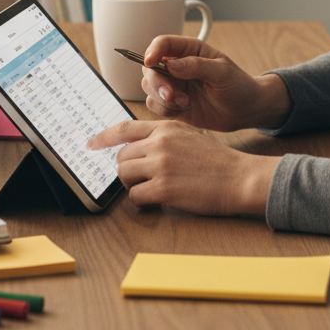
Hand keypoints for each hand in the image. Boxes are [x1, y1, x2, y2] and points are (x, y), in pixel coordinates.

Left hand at [89, 119, 278, 215]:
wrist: (238, 177)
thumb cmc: (216, 161)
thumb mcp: (188, 137)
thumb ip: (163, 138)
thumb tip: (137, 148)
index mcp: (166, 128)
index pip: (125, 128)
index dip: (104, 137)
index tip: (91, 144)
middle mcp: (159, 143)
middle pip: (122, 157)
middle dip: (127, 170)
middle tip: (141, 180)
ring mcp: (160, 165)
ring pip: (124, 175)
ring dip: (133, 186)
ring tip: (150, 189)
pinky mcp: (163, 188)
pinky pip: (136, 196)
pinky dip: (142, 202)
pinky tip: (157, 200)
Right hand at [140, 35, 292, 131]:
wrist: (245, 110)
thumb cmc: (238, 85)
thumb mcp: (222, 72)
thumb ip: (197, 66)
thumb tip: (171, 65)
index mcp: (189, 50)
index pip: (163, 43)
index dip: (152, 51)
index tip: (150, 62)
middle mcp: (177, 66)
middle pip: (149, 68)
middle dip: (156, 82)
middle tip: (171, 95)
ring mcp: (174, 86)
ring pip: (149, 87)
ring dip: (162, 97)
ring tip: (186, 102)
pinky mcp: (173, 104)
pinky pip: (156, 106)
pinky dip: (165, 109)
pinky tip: (185, 109)